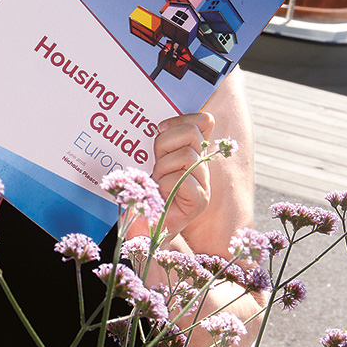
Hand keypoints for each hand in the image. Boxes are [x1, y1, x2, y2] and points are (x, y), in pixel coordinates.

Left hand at [151, 110, 214, 235]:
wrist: (141, 227)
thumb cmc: (143, 192)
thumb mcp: (149, 159)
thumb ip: (159, 141)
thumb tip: (162, 123)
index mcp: (194, 152)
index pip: (203, 121)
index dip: (180, 120)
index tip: (161, 129)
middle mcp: (203, 166)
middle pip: (191, 133)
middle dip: (165, 143)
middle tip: (156, 161)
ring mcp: (204, 184)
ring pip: (187, 156)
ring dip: (163, 167)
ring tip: (157, 181)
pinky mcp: (200, 201)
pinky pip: (182, 179)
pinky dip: (165, 184)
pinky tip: (161, 195)